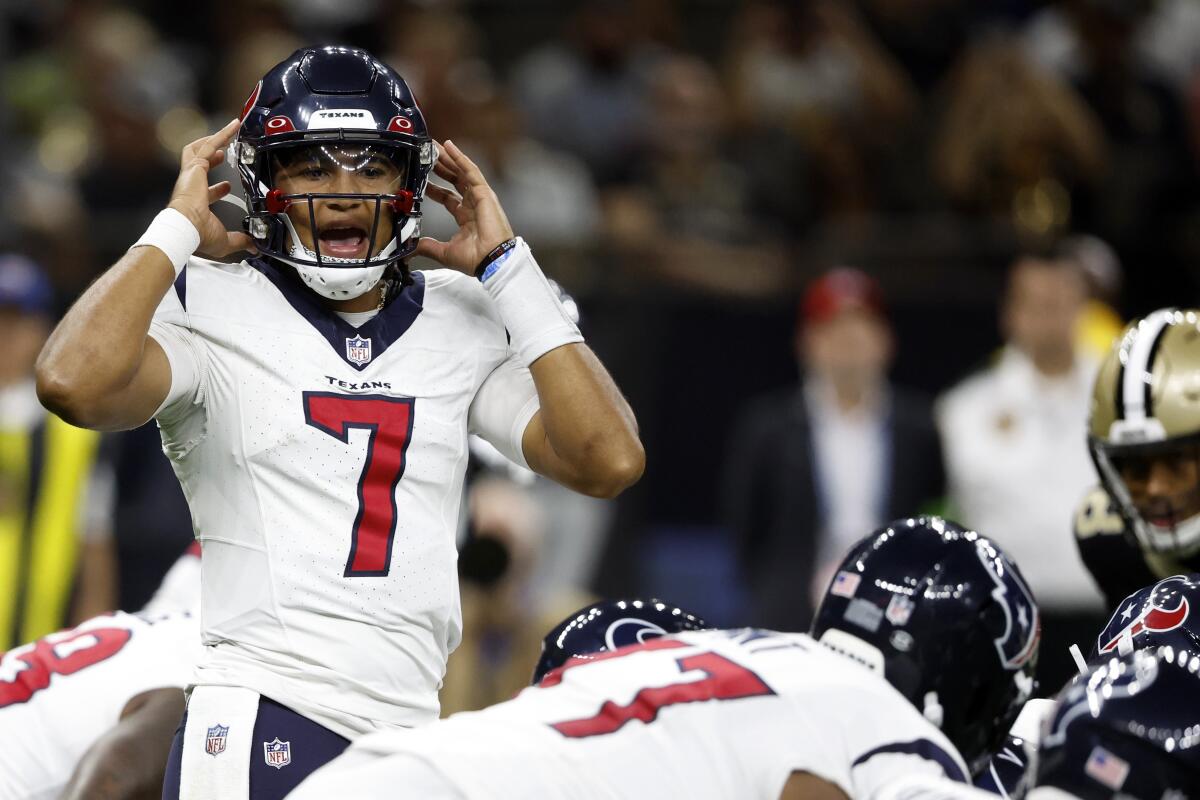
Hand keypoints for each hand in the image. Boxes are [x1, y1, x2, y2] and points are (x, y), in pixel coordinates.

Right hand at [167, 118, 255, 258]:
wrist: (185, 227)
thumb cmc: (198, 234)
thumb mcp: (224, 240)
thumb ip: (239, 241)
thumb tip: (252, 246)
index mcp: (195, 203)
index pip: (205, 192)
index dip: (217, 190)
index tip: (227, 187)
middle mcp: (190, 186)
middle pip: (197, 164)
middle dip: (210, 158)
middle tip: (223, 152)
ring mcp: (191, 174)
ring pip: (198, 149)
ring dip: (213, 140)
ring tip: (228, 131)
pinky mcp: (195, 166)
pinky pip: (209, 145)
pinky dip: (221, 135)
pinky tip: (232, 127)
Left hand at [414, 140, 514, 273]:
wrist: (491, 260)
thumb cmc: (475, 259)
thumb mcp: (444, 252)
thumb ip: (427, 246)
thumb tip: (411, 248)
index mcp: (466, 218)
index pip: (447, 197)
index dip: (434, 188)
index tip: (423, 179)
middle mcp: (473, 205)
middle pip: (455, 180)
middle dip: (441, 167)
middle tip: (428, 154)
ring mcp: (480, 197)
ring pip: (462, 172)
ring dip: (448, 158)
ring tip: (435, 145)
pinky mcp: (485, 193)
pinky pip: (471, 171)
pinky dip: (460, 158)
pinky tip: (449, 146)